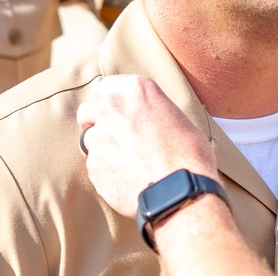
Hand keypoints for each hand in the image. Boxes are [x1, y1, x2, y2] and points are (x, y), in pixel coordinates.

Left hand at [77, 75, 218, 217]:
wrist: (180, 191)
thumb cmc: (189, 156)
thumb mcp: (178, 119)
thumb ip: (153, 113)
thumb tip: (148, 122)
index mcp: (137, 90)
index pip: (107, 86)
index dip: (111, 101)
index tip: (117, 112)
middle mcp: (112, 107)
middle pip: (88, 110)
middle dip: (96, 122)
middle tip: (116, 137)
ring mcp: (99, 137)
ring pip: (89, 140)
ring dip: (102, 149)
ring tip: (127, 163)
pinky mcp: (94, 165)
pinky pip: (94, 166)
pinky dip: (106, 172)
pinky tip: (126, 179)